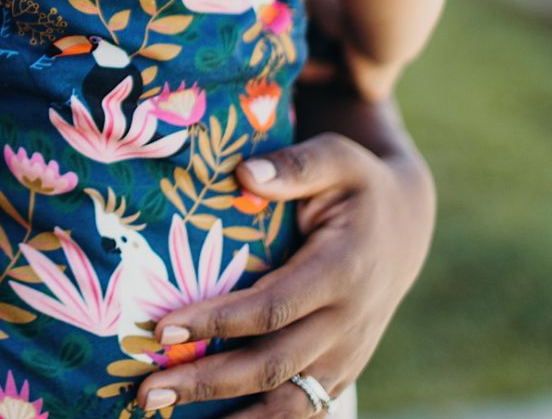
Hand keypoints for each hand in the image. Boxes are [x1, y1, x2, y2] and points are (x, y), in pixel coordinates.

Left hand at [134, 131, 434, 416]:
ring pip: (287, 404)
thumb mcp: (337, 158)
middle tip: (147, 389)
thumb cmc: (356, 185)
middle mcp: (348, 323)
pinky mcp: (339, 372)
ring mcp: (347, 355)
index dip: (219, 321)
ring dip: (228, 417)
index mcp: (342, 270)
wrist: (405, 227)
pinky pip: (301, 412)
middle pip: (272, 365)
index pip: (274, 306)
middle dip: (206, 381)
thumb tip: (245, 174)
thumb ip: (295, 165)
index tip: (164, 326)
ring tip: (164, 414)